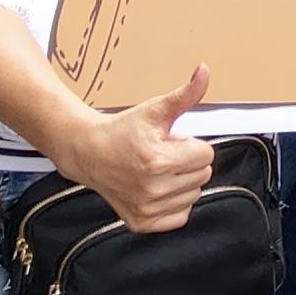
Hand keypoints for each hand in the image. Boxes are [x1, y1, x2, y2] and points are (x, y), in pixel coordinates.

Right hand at [65, 64, 214, 231]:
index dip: (191, 144)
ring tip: (159, 170)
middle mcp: (154, 189)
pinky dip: (175, 203)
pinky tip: (159, 187)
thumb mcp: (154, 109)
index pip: (207, 155)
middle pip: (203, 175)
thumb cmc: (122, 131)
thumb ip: (185, 94)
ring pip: (194, 195)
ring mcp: (147, 209)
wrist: (88, 153)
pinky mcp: (142, 223)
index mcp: (159, 161)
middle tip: (164, 154)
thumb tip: (205, 71)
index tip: (172, 142)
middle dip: (188, 161)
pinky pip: (180, 216)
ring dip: (182, 182)